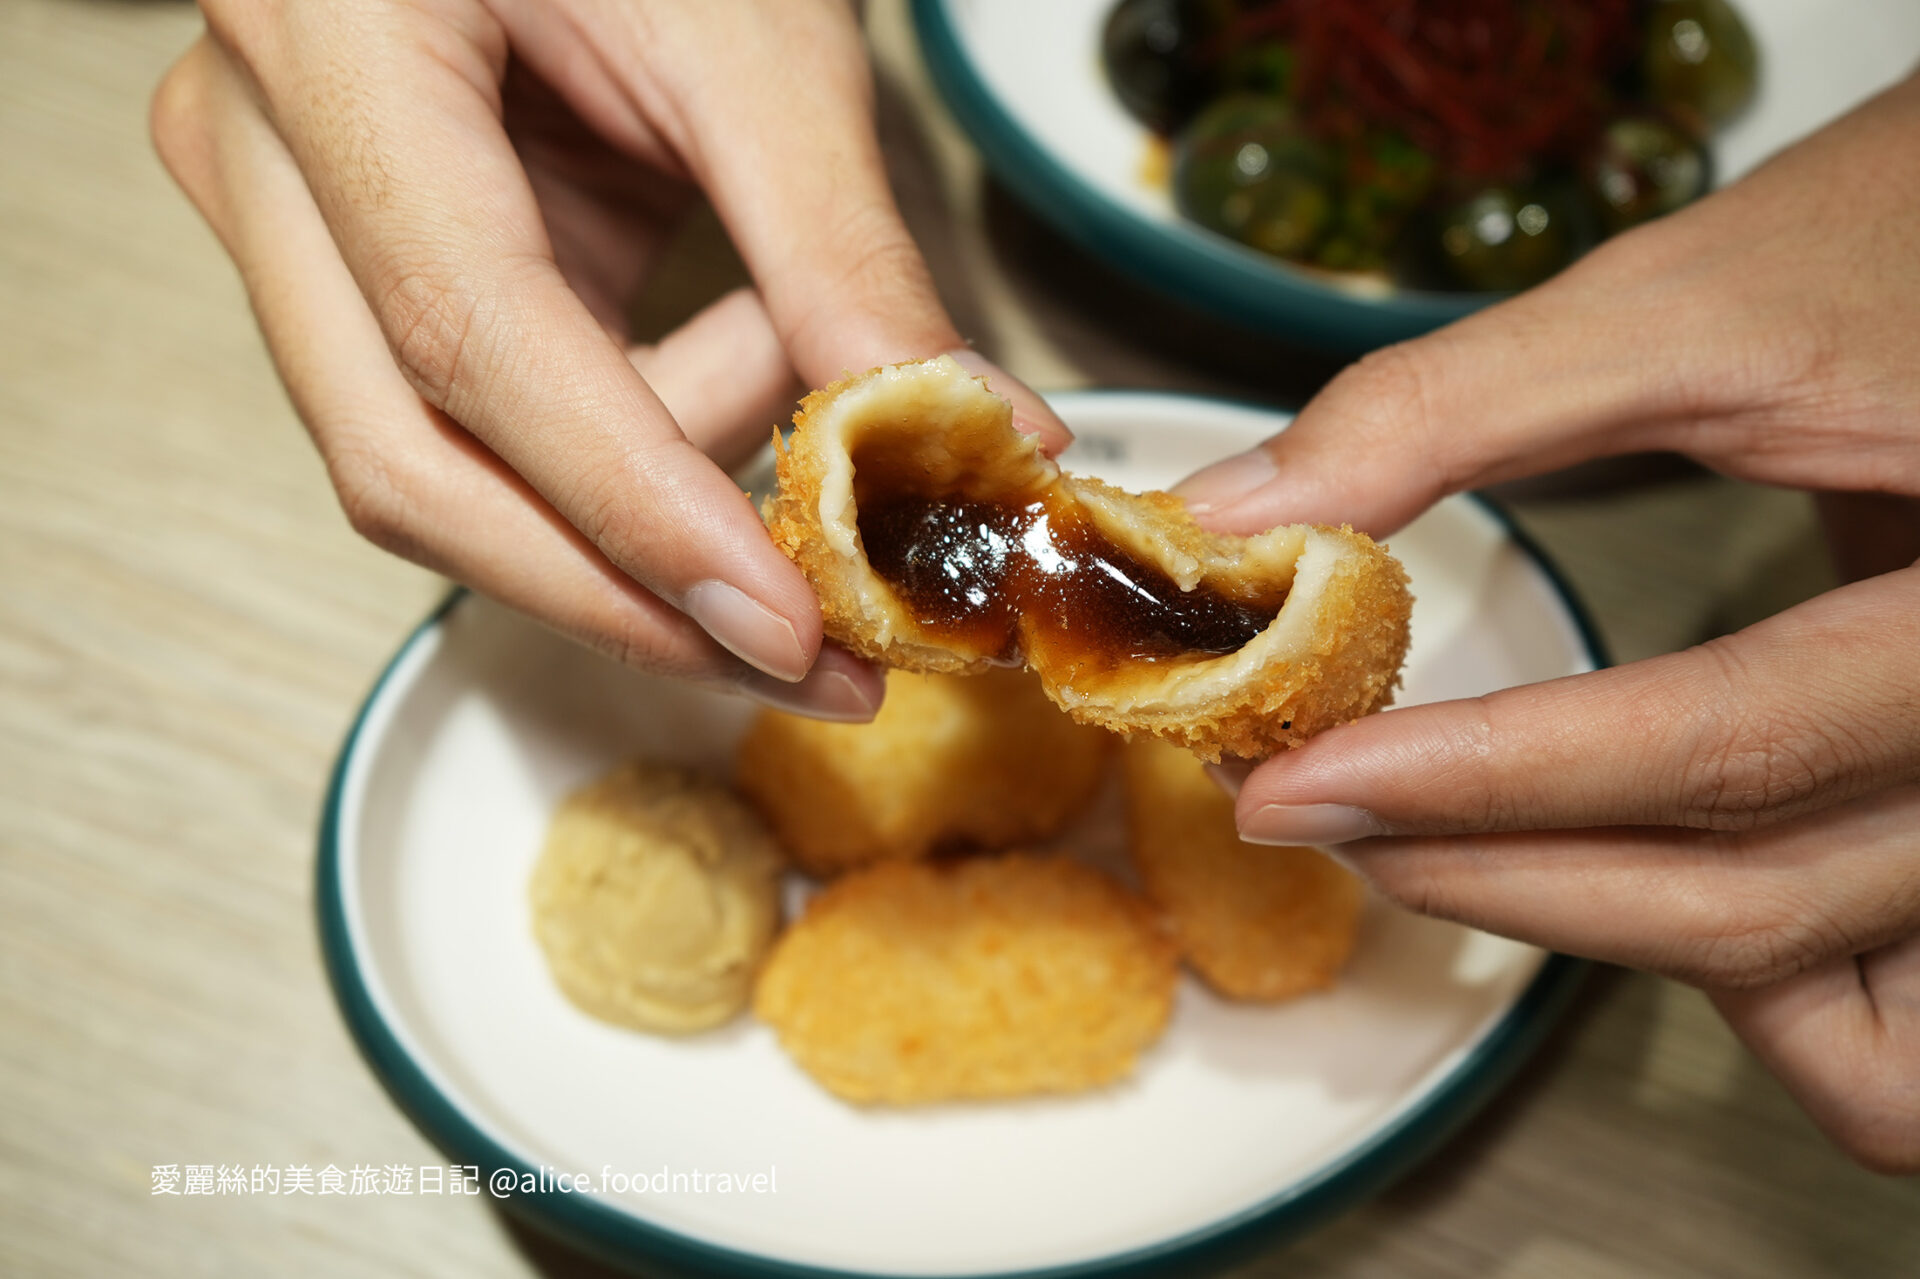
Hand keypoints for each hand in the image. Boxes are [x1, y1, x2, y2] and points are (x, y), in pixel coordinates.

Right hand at [151, 0, 1067, 720]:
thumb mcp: (760, 48)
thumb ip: (845, 259)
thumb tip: (977, 439)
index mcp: (332, 39)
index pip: (471, 337)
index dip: (635, 509)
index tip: (789, 626)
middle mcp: (264, 145)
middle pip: (412, 460)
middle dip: (630, 585)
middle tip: (816, 649)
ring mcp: (290, 218)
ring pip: (442, 464)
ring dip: (644, 490)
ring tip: (785, 370)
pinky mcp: (361, 274)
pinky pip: (481, 424)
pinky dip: (629, 437)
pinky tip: (726, 353)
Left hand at [1179, 72, 1919, 1170]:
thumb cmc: (1903, 235)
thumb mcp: (1688, 300)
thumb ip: (1452, 409)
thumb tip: (1237, 516)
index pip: (1719, 745)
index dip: (1481, 782)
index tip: (1292, 782)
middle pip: (1755, 898)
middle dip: (1499, 873)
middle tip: (1312, 808)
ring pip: (1815, 972)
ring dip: (1599, 931)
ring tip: (1423, 846)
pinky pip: (1885, 999)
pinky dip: (1760, 986)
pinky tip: (1620, 900)